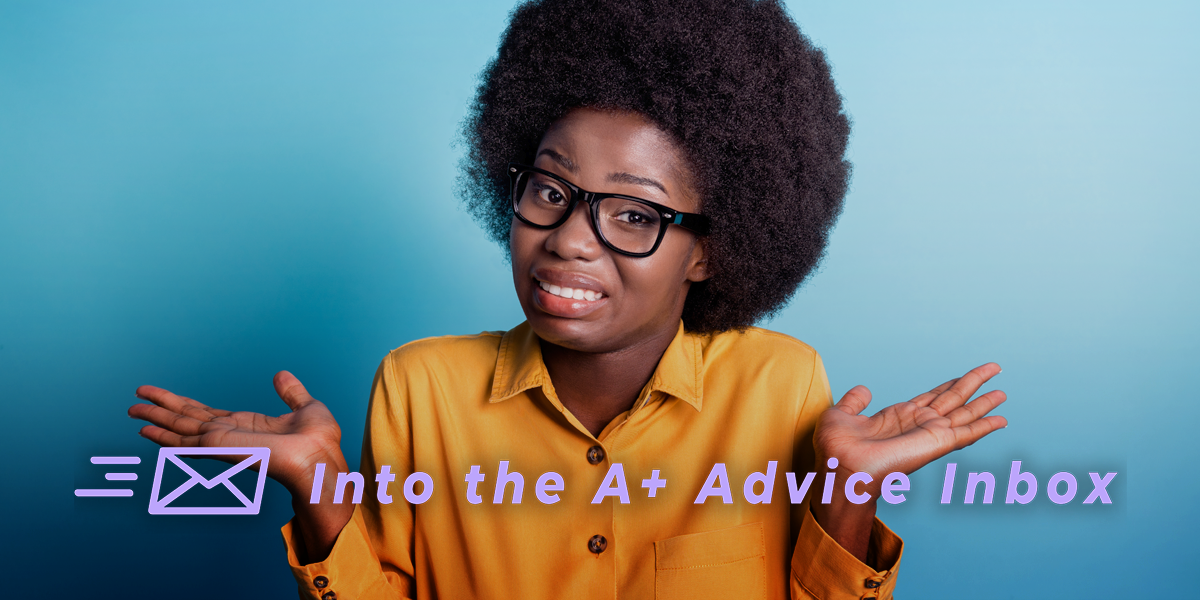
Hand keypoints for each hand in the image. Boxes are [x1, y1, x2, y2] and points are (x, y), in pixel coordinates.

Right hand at [128, 371, 346, 494]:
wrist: (320, 457)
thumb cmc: (319, 441)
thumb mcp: (305, 407)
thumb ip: (291, 392)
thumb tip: (281, 375)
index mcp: (245, 425)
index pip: (206, 413)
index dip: (183, 404)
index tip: (161, 396)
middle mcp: (229, 434)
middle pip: (186, 419)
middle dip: (161, 410)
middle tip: (134, 401)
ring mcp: (222, 442)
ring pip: (180, 428)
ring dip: (155, 420)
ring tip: (131, 411)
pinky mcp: (220, 447)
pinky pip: (185, 441)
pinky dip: (164, 437)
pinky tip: (145, 432)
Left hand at [814, 362, 1007, 482]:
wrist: (841, 467)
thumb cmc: (836, 449)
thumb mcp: (842, 415)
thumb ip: (855, 401)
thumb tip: (863, 390)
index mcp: (900, 417)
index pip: (931, 397)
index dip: (948, 385)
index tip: (963, 376)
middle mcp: (918, 424)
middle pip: (953, 399)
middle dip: (974, 384)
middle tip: (995, 370)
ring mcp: (929, 433)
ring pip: (964, 412)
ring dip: (985, 403)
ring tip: (1003, 392)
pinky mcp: (936, 442)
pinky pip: (967, 433)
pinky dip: (985, 426)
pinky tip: (1002, 420)